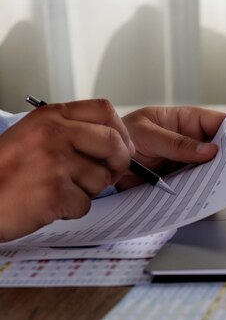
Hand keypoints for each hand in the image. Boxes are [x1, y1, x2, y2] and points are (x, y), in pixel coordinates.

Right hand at [0, 99, 133, 241]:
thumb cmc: (3, 172)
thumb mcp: (33, 135)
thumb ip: (69, 132)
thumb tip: (117, 141)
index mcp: (49, 116)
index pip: (105, 109)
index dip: (121, 131)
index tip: (121, 146)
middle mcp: (53, 134)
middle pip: (114, 144)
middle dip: (117, 164)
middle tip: (105, 175)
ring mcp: (54, 162)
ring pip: (102, 178)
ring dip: (87, 191)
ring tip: (58, 189)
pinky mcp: (54, 192)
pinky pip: (85, 204)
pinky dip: (71, 210)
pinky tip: (48, 204)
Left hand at [116, 106, 225, 190]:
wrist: (97, 163)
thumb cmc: (118, 137)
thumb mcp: (146, 135)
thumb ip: (176, 143)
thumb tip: (210, 150)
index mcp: (186, 121)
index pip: (218, 123)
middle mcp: (190, 142)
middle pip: (219, 149)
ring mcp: (187, 163)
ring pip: (209, 170)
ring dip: (215, 177)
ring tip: (223, 184)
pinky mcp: (181, 182)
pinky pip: (196, 186)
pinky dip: (201, 192)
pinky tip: (206, 196)